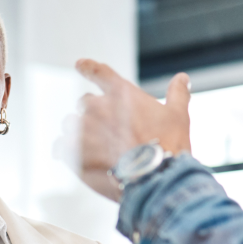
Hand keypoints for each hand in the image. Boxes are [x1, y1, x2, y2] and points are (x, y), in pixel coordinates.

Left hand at [71, 59, 189, 201]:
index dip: (88, 67)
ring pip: (71, 125)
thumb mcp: (178, 116)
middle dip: (93, 114)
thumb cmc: (167, 146)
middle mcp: (97, 107)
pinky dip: (66, 152)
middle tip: (108, 132)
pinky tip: (79, 160)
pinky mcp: (72, 152)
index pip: (99, 72)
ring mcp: (82, 130)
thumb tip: (182, 78)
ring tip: (95, 150)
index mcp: (120, 94)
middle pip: (85, 103)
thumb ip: (177, 93)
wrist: (154, 179)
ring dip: (79, 133)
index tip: (79, 64)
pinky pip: (60, 147)